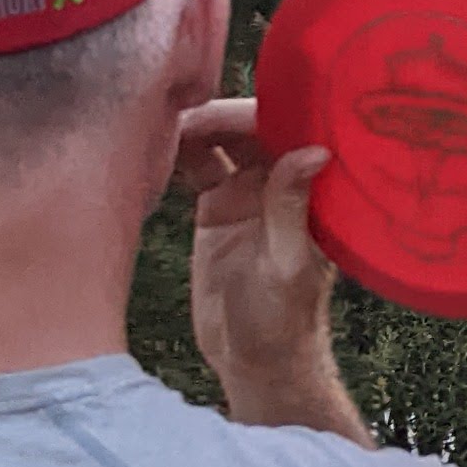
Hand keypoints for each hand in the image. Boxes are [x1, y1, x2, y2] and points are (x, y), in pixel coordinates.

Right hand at [175, 98, 362, 439]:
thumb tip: (314, 151)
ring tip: (156, 120)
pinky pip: (197, 168)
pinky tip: (152, 144)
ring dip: (195, 127)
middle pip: (250, 128)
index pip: (286, 132)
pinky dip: (178, 153)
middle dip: (217, 114)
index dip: (254, 114)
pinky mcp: (216, 209)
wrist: (254, 359)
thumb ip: (291, 208)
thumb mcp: (286, 265)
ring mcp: (246, 192)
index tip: (214, 107)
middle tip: (174, 110)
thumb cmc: (283, 320)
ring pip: (221, 142)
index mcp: (307, 189)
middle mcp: (280, 182)